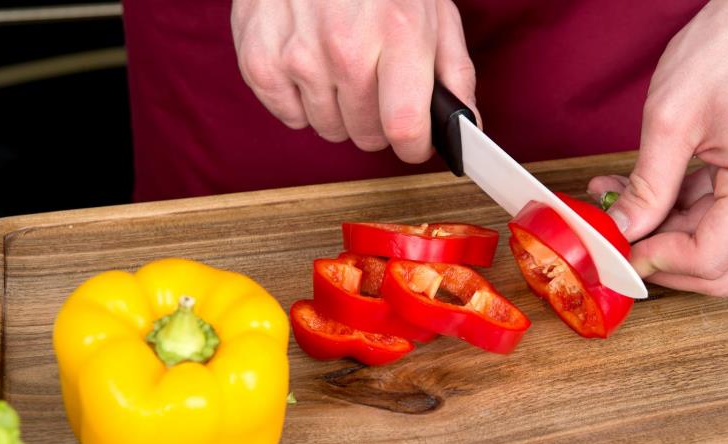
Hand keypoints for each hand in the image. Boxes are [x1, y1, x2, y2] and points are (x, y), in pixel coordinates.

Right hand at [231, 0, 476, 163]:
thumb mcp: (432, 9)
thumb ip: (454, 71)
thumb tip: (467, 127)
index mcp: (397, 34)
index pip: (405, 127)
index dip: (414, 145)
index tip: (414, 142)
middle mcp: (346, 48)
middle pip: (367, 136)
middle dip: (377, 121)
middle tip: (375, 84)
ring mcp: (298, 56)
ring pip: (330, 129)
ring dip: (339, 109)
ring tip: (338, 66)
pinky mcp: (260, 61)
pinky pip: (289, 117)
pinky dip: (300, 100)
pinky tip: (308, 64)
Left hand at [589, 0, 727, 295]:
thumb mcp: (672, 117)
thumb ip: (647, 186)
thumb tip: (625, 231)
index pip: (709, 259)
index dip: (655, 263)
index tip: (618, 250)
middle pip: (722, 270)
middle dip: (663, 261)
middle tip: (617, 239)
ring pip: (724, 250)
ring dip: (670, 237)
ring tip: (620, 204)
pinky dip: (687, 215)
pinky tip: (648, 194)